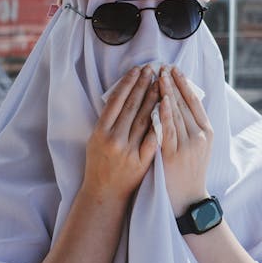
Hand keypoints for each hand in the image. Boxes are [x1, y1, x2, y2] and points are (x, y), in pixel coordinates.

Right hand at [82, 64, 158, 202]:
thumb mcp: (95, 140)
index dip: (128, 84)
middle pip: (131, 106)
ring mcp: (128, 151)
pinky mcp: (141, 161)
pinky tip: (167, 109)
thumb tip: (122, 96)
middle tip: (152, 69)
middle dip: (143, 85)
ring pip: (143, 119)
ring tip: (160, 83)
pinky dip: (159, 123)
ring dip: (153, 99)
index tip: (137, 70)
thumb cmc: (99, 165)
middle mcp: (114, 139)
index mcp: (100, 132)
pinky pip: (153, 138)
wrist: (105, 193)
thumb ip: (107, 121)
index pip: (116, 101)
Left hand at [159, 66, 213, 215]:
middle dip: (173, 83)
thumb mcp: (197, 148)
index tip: (175, 70)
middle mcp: (200, 136)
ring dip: (167, 92)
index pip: (195, 102)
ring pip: (176, 113)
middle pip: (185, 104)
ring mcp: (188, 145)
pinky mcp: (174, 154)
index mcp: (207, 133)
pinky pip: (168, 130)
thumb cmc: (189, 173)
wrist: (187, 200)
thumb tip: (179, 105)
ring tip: (158, 76)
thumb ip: (191, 128)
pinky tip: (159, 100)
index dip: (185, 85)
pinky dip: (164, 113)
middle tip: (163, 66)